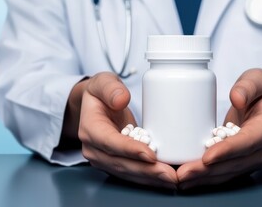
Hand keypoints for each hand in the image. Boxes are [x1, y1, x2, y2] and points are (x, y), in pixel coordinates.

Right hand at [77, 72, 177, 188]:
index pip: (110, 142)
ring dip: (149, 178)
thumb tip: (121, 99)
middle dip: (146, 171)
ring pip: (126, 172)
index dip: (130, 150)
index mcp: (89, 128)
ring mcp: (101, 159)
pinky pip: (131, 174)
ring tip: (171, 179)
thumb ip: (111, 88)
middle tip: (170, 174)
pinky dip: (148, 178)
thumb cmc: (101, 92)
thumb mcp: (103, 82)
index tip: (151, 155)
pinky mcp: (112, 164)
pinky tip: (164, 179)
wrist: (96, 104)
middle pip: (120, 163)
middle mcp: (93, 148)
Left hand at [177, 68, 261, 189]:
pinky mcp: (241, 163)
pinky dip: (205, 178)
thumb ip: (248, 86)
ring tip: (181, 179)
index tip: (206, 157)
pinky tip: (188, 180)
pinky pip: (223, 173)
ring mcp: (252, 159)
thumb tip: (237, 97)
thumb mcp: (257, 79)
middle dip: (208, 171)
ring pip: (227, 172)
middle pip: (234, 164)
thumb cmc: (258, 89)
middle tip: (183, 173)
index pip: (247, 142)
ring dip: (204, 179)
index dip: (227, 151)